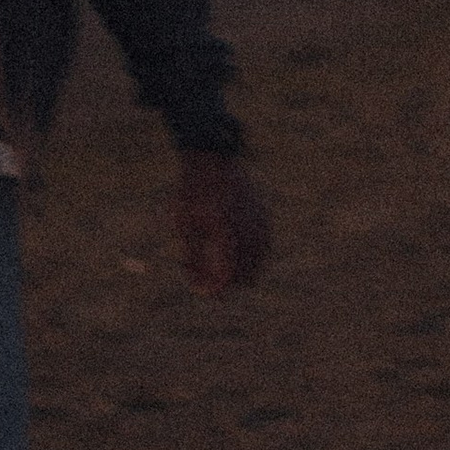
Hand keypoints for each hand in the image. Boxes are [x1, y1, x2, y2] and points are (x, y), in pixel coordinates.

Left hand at [176, 155, 269, 292]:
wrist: (212, 159)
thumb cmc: (193, 192)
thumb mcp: (185, 225)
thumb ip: (193, 257)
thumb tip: (198, 284)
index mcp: (227, 235)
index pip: (226, 277)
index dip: (213, 288)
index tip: (201, 289)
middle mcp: (249, 232)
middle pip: (246, 277)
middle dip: (226, 282)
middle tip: (205, 275)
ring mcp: (261, 224)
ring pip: (258, 264)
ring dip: (240, 270)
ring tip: (215, 260)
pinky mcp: (264, 217)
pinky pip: (263, 248)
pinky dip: (250, 255)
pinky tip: (232, 249)